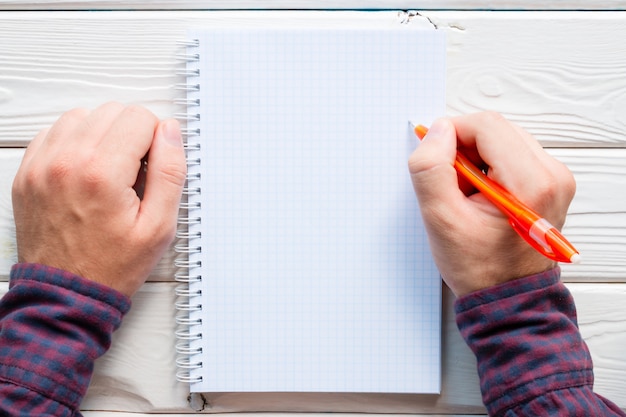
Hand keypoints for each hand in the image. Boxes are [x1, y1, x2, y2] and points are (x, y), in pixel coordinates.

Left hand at [12, 103, 186, 296]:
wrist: (67, 293)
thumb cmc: (113, 265)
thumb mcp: (159, 226)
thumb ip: (169, 172)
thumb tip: (170, 132)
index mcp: (102, 173)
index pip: (138, 117)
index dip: (156, 138)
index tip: (152, 166)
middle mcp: (66, 161)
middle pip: (111, 111)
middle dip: (131, 134)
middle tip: (134, 171)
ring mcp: (40, 166)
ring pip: (82, 116)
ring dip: (102, 134)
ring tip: (110, 170)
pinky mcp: (27, 173)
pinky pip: (54, 133)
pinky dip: (74, 142)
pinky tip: (86, 170)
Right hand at [409, 112, 575, 296]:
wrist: (508, 296)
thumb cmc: (479, 267)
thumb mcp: (440, 220)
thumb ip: (431, 169)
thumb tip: (437, 131)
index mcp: (532, 182)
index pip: (486, 126)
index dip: (451, 134)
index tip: (434, 159)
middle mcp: (553, 174)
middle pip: (496, 130)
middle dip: (463, 149)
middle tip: (451, 186)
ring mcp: (555, 178)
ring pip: (503, 139)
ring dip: (475, 159)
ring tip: (466, 195)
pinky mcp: (550, 182)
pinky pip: (512, 154)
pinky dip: (488, 167)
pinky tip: (479, 195)